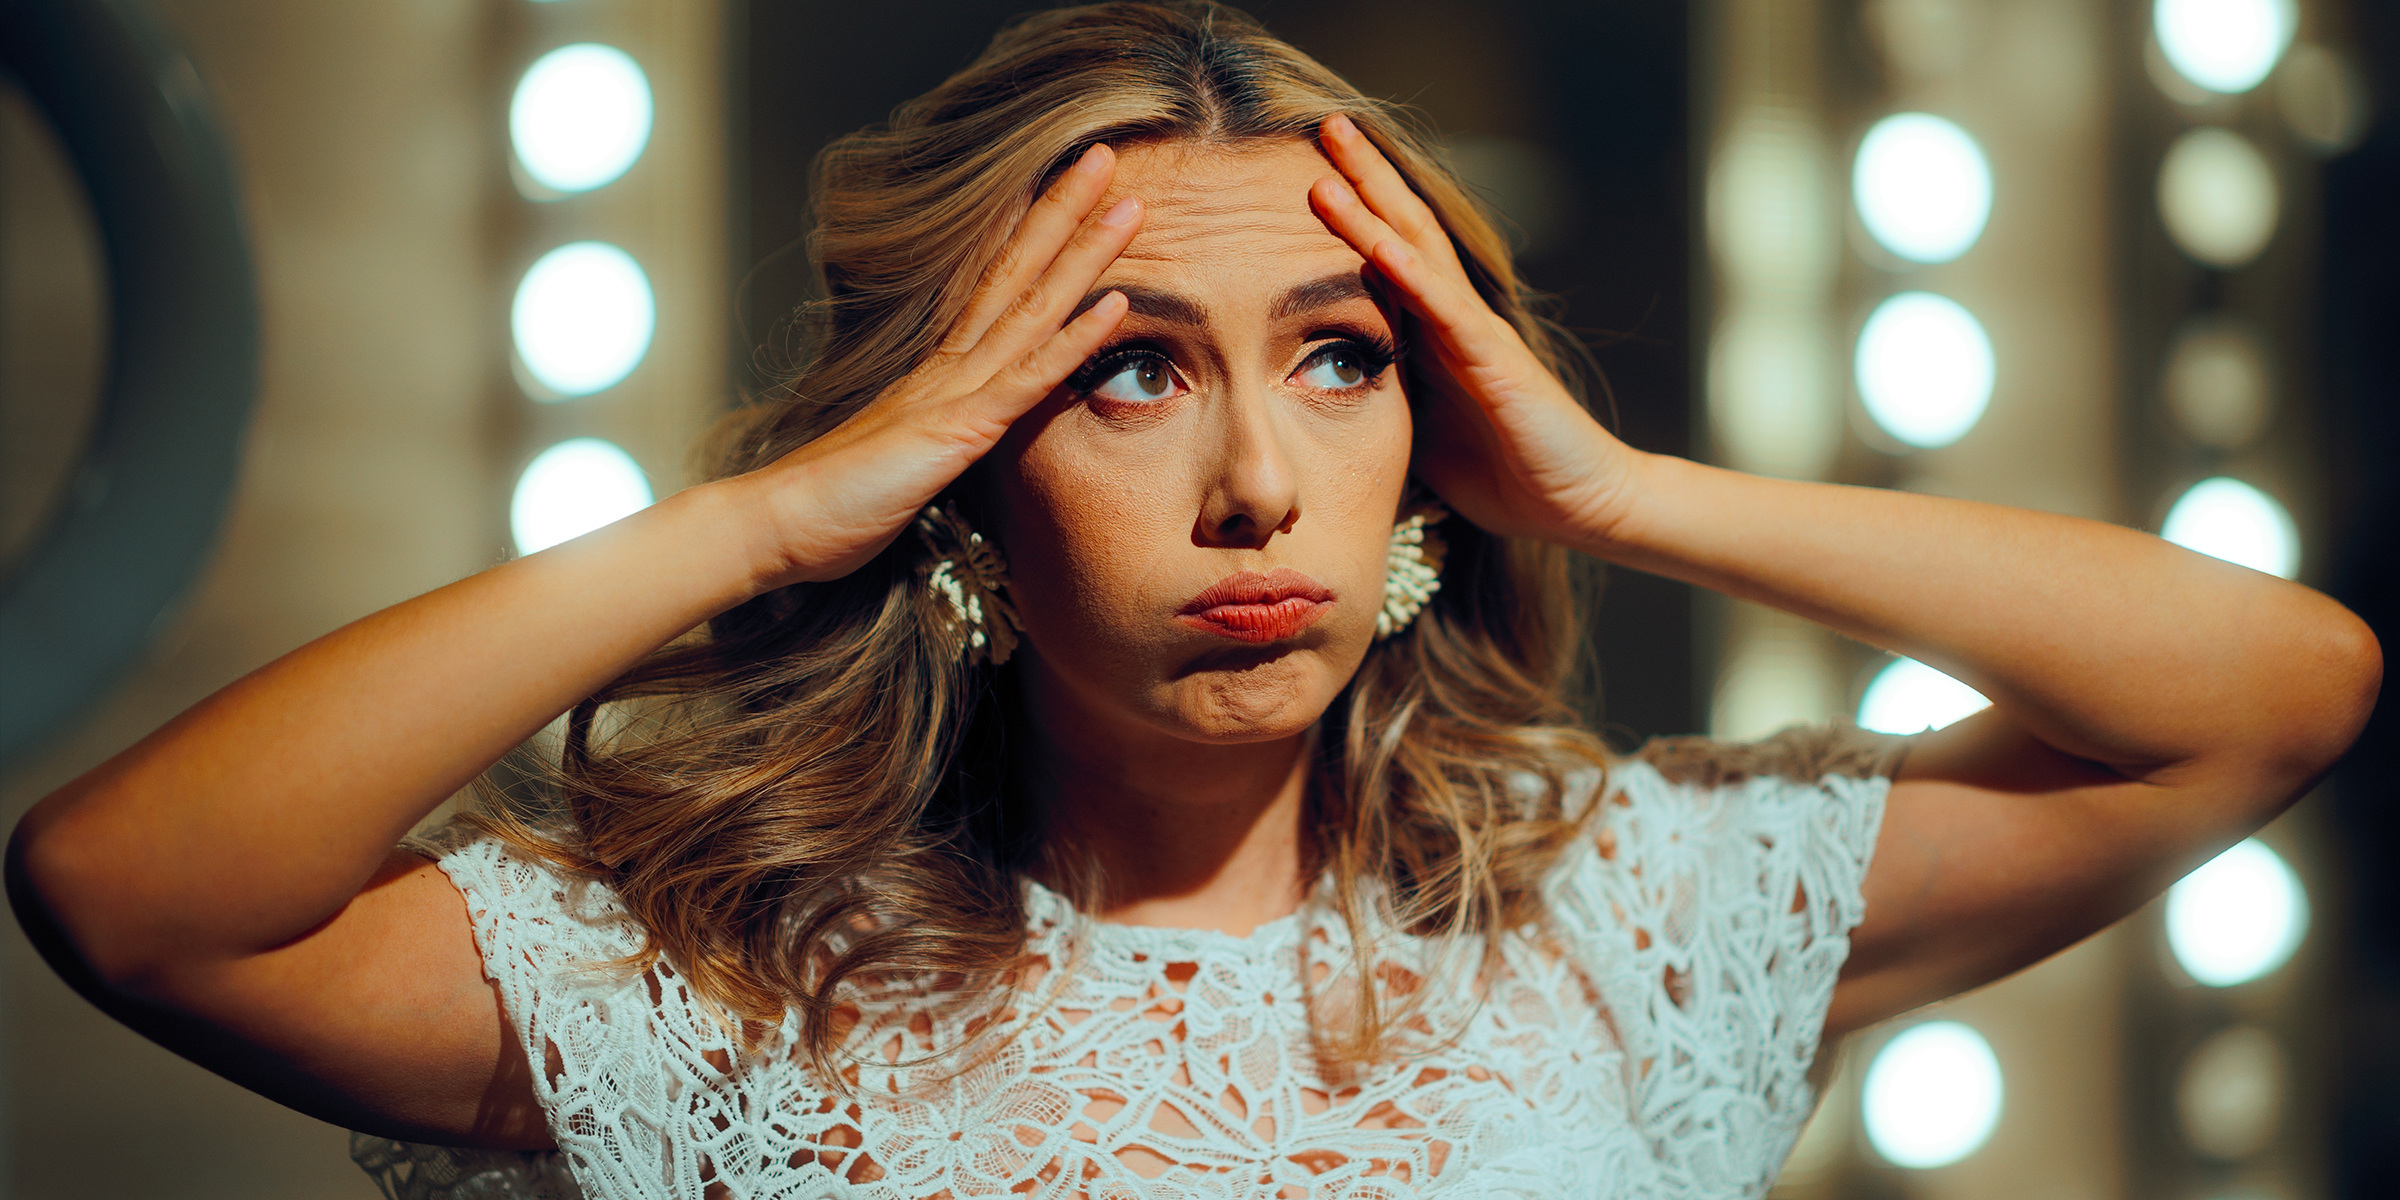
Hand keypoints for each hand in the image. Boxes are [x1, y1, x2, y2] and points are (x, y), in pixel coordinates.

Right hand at [734, 145, 1140, 588]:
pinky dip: (1074, 340)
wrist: (778, 523)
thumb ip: (930, 440)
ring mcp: (954, 392)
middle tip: (1104, 157)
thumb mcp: (898, 462)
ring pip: (1032, 309)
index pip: (993, 289)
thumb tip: (952, 436)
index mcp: (934, 373)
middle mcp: (947, 367)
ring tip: (1129, 205)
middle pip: (1016, 274)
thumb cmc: (832, 502)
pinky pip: (1027, 378)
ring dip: (1083, 255)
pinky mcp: (958, 429)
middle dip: (1064, 213)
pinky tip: (1115, 304)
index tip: (1068, 195)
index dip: (1032, 239)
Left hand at [1308, 115, 1639, 547]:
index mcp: (1435, 336)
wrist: (1578, 505)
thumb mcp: (1418, 437)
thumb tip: (1312, 419)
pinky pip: (1446, 310)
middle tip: (1325, 121)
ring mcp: (1478, 334)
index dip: (1352, 211)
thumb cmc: (1504, 473)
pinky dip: (1408, 273)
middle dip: (1364, 177)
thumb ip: (1378, 412)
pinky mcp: (1498, 362)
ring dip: (1373, 204)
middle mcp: (1456, 320)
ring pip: (1418, 253)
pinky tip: (1375, 241)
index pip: (1388, 256)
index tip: (1307, 167)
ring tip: (1334, 154)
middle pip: (1404, 231)